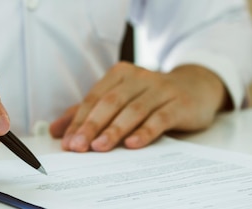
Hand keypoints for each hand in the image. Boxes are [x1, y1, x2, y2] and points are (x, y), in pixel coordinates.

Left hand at [49, 62, 227, 151]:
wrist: (195, 87)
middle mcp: (139, 78)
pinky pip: (160, 118)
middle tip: (78, 147)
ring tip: (99, 147)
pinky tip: (133, 144)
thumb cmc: (150, 96)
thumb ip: (88, 112)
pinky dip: (145, 131)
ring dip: (115, 130)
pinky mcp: (179, 104)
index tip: (68, 142)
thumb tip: (56, 130)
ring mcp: (160, 89)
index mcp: (120, 74)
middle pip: (110, 103)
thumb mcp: (120, 99)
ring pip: (134, 110)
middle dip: (92, 126)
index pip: (94, 98)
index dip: (79, 120)